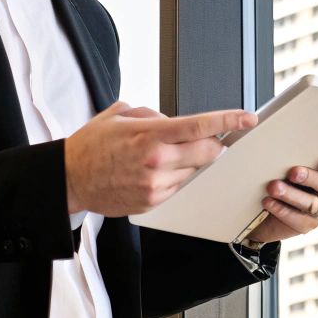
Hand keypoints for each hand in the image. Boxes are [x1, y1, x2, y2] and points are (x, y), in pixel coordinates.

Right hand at [65, 102, 257, 215]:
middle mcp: (157, 161)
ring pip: (194, 171)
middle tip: (209, 139)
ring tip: (160, 156)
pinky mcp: (153, 202)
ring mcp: (156, 185)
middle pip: (208, 152)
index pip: (200, 126)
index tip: (247, 118)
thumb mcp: (120, 115)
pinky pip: (178, 186)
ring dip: (188, 162)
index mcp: (151, 135)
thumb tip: (175, 121)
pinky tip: (152, 171)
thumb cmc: (92, 146)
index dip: (229, 120)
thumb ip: (153, 115)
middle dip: (214, 144)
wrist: (69, 179)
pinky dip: (174, 176)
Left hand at [244, 153, 317, 244]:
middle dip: (311, 178)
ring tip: (273, 187)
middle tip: (293, 172)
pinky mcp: (308, 224)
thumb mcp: (288, 157)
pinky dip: (281, 209)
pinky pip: (297, 219)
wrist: (266, 204)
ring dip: (291, 194)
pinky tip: (268, 201)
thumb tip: (269, 128)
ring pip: (311, 203)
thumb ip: (292, 147)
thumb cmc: (281, 170)